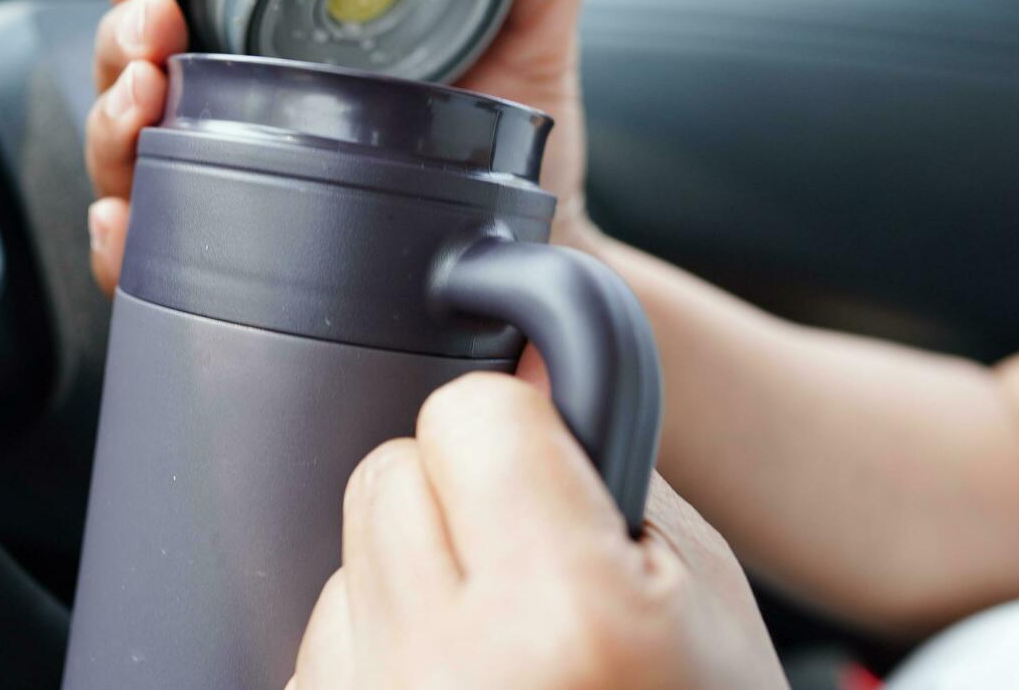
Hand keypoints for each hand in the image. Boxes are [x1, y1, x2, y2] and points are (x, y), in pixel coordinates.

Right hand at [83, 0, 601, 295]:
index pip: (186, 4)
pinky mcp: (240, 274)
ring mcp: (233, 196)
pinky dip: (123, 243)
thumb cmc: (509, 150)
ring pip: (130, 160)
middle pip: (137, 75)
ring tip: (143, 102)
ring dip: (114, 125)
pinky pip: (155, 262)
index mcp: (281, 58)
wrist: (534, 255)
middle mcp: (243, 123)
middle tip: (155, 27)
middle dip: (123, 42)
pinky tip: (127, 223)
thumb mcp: (526, 35)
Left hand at [288, 373, 785, 689]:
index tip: (547, 473)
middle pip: (390, 472)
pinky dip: (377, 650)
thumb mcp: (698, 586)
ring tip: (496, 653)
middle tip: (529, 577)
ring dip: (410, 578)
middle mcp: (447, 677)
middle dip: (456, 501)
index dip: (520, 434)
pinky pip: (320, 638)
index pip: (468, 414)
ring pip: (346, 552)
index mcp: (565, 622)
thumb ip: (601, 458)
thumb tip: (522, 361)